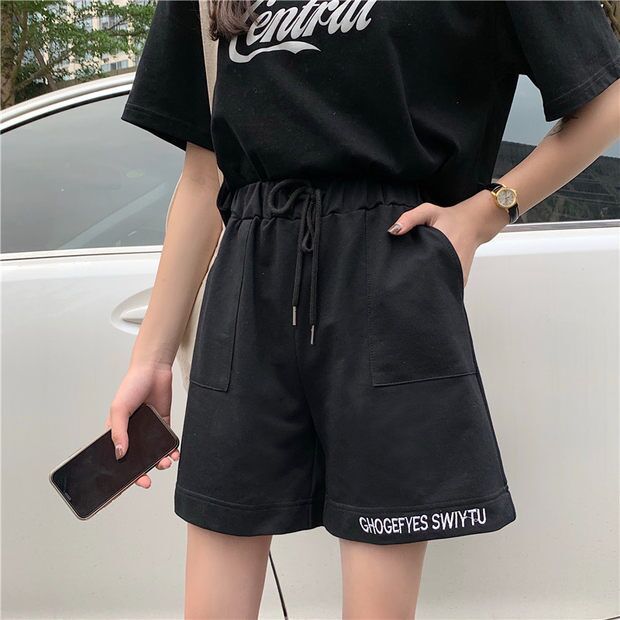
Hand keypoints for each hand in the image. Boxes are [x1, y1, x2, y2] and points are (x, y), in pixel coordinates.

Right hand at [104, 361, 177, 488]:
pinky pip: (167, 442)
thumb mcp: (119, 409)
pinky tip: (174, 455)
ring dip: (159, 462)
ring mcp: (149, 430)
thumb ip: (119, 432)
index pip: (115, 457)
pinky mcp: (164, 424)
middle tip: (146, 482)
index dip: (116, 473)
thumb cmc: (131, 386)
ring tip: (164, 463)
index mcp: (117, 431)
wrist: (154, 370)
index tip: (119, 488)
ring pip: (153, 453)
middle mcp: (133, 433)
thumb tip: (120, 454)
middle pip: (136, 460)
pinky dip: (171, 450)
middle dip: (140, 473)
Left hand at [387, 191, 508, 286]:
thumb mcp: (428, 211)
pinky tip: (431, 277)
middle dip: (416, 281)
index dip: (410, 273)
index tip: (401, 273)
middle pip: (429, 282)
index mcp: (442, 249)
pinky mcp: (461, 279)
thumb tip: (394, 231)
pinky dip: (438, 284)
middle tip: (408, 275)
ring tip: (419, 276)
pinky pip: (446, 286)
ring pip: (438, 287)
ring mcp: (457, 274)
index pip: (422, 270)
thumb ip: (409, 218)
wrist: (474, 223)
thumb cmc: (450, 218)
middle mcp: (451, 265)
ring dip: (428, 284)